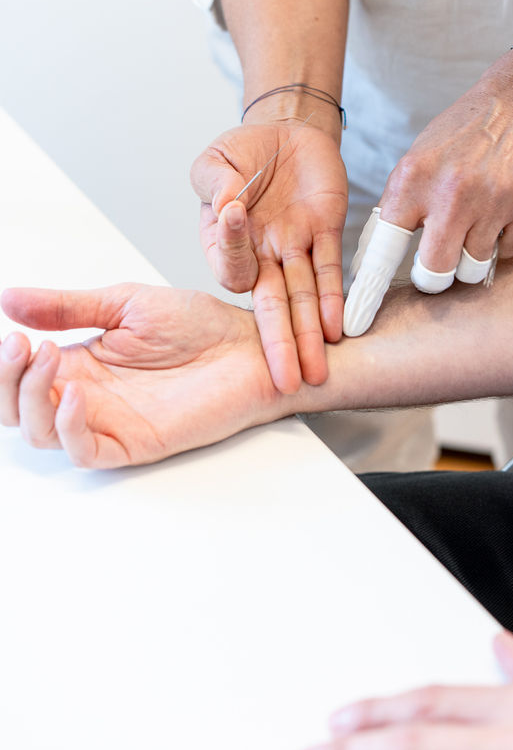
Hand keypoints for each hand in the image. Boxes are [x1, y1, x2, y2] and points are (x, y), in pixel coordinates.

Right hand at [0, 284, 277, 467]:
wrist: (251, 347)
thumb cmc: (200, 326)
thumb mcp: (124, 303)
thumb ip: (68, 307)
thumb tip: (9, 298)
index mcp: (81, 361)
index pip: (18, 374)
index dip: (3, 362)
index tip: (8, 334)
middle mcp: (88, 395)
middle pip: (17, 408)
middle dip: (4, 380)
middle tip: (19, 346)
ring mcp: (108, 421)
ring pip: (42, 432)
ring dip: (30, 398)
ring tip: (47, 355)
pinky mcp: (135, 442)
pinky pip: (86, 451)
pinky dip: (68, 428)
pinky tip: (72, 394)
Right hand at [191, 121, 347, 392]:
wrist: (287, 130)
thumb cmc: (244, 151)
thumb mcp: (216, 160)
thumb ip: (215, 181)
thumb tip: (226, 205)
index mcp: (224, 242)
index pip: (231, 266)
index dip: (234, 253)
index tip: (236, 218)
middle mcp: (260, 256)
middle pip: (271, 306)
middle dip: (280, 344)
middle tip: (287, 382)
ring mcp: (294, 249)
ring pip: (303, 300)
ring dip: (310, 336)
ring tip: (316, 372)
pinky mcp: (326, 234)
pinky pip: (332, 272)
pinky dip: (336, 300)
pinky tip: (339, 330)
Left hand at [344, 49, 512, 332]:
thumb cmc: (456, 139)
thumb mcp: (414, 162)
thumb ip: (398, 209)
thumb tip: (371, 264)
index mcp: (413, 179)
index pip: (384, 248)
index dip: (368, 291)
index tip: (353, 323)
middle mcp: (453, 192)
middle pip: (435, 274)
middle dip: (433, 277)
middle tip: (436, 261)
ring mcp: (495, 200)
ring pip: (473, 268)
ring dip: (469, 256)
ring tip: (472, 223)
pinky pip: (506, 253)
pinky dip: (500, 241)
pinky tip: (498, 209)